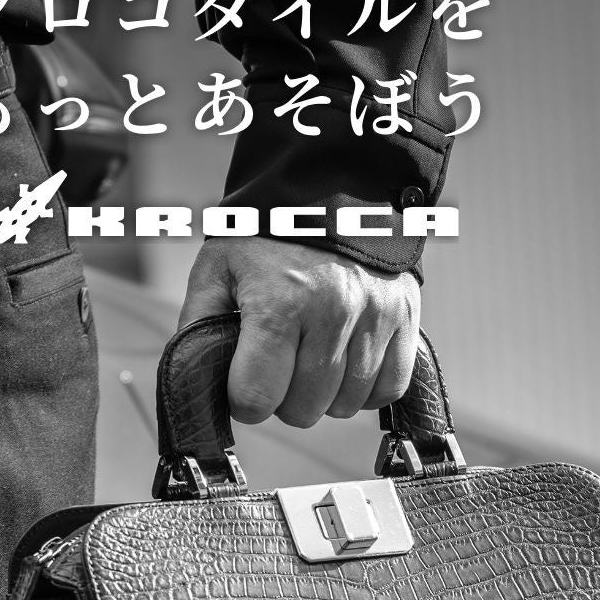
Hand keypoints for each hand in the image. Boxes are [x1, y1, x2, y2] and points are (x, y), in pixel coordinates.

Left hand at [178, 237, 420, 427]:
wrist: (329, 190)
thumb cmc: (264, 237)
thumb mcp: (216, 271)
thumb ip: (198, 327)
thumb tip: (194, 382)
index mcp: (278, 304)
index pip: (257, 398)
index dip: (243, 399)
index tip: (244, 380)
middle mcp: (332, 313)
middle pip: (303, 409)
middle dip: (283, 397)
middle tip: (279, 363)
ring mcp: (375, 318)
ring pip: (345, 405)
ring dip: (324, 393)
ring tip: (312, 356)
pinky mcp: (404, 318)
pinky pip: (387, 389)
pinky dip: (364, 387)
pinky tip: (346, 362)